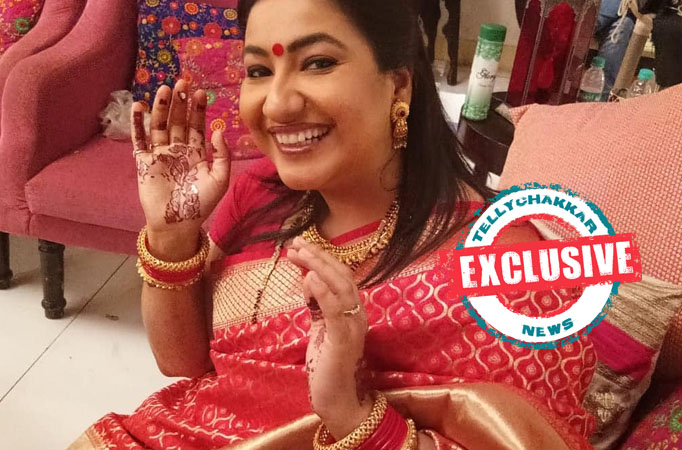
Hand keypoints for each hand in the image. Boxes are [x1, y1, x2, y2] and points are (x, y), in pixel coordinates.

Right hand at [131, 80, 230, 240]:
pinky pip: (140, 139)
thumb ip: (222, 155)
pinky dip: (138, 123)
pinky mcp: (144, 162)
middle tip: (182, 82)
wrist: (178, 224)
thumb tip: (218, 129)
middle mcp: (177, 149)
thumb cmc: (201, 204)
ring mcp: (160, 154)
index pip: (196, 126)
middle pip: (177, 120)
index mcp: (196, 153)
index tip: (200, 92)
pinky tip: (139, 106)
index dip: (197, 109)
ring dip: (161, 107)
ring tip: (164, 89)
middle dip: (180, 102)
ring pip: (159, 125)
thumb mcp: (219, 180)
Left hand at [287, 237, 372, 439]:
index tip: (300, 245)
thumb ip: (317, 305)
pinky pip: (335, 312)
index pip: (340, 276)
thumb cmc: (328, 366)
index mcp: (352, 311)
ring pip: (341, 288)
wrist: (339, 401)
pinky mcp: (344, 341)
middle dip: (319, 256)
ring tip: (300, 253)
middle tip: (296, 243)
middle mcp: (358, 315)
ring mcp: (353, 327)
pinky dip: (323, 293)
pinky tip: (310, 278)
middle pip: (342, 276)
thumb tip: (308, 279)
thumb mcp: (320, 329)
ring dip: (320, 267)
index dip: (322, 258)